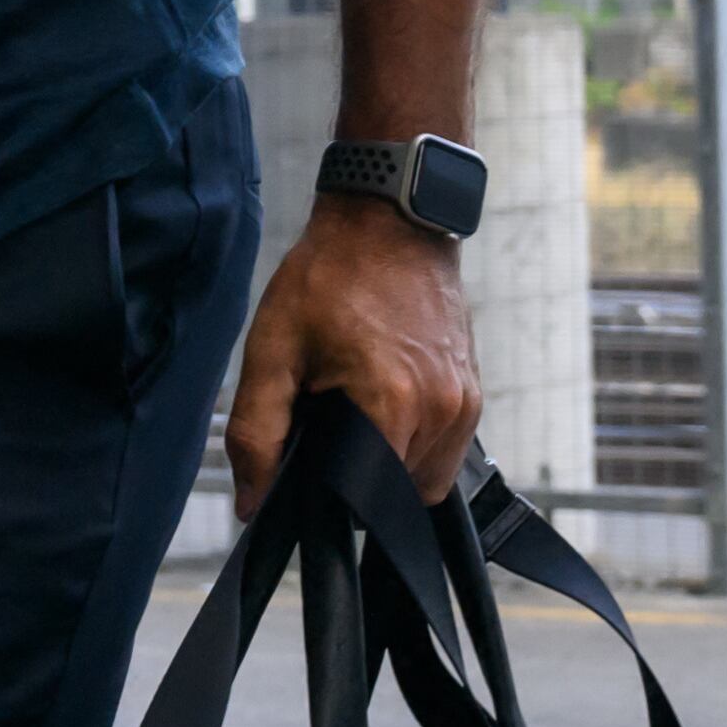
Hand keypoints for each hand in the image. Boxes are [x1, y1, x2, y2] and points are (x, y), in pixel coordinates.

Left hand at [224, 192, 480, 503]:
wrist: (386, 221)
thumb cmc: (328, 277)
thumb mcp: (273, 348)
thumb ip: (257, 432)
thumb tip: (252, 505)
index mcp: (391, 405)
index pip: (367, 503)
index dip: (332, 496)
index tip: (310, 463)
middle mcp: (441, 412)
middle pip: (397, 494)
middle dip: (360, 477)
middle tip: (328, 425)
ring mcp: (465, 403)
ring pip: (426, 477)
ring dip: (390, 461)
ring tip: (356, 408)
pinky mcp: (474, 391)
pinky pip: (445, 447)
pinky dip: (413, 439)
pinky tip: (383, 400)